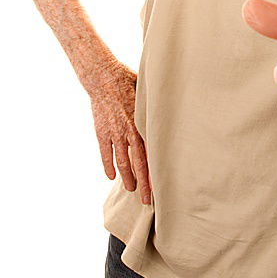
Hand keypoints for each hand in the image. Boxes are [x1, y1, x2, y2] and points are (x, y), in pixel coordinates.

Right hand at [88, 61, 152, 204]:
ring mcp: (113, 134)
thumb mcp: (148, 95)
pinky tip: (111, 176)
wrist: (103, 77)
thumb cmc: (129, 81)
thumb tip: (175, 112)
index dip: (155, 172)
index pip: (151, 155)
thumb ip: (157, 109)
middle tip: (147, 200)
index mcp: (143, 125)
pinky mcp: (101, 132)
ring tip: (131, 189)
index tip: (160, 186)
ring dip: (126, 178)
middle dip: (143, 184)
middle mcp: (129, 132)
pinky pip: (105, 153)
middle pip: (137, 164)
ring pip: (121, 162)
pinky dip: (108, 166)